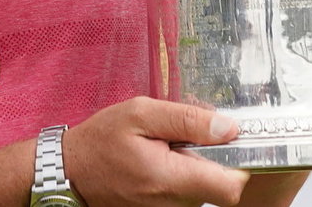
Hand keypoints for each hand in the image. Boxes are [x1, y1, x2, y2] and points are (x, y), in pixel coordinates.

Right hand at [64, 97, 248, 206]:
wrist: (70, 173)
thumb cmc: (101, 142)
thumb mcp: (141, 114)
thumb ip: (188, 120)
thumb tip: (229, 128)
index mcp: (170, 178)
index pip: (231, 188)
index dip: (241, 164)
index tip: (232, 141)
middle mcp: (173, 204)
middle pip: (220, 185)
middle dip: (213, 157)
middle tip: (186, 135)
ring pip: (204, 188)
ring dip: (195, 164)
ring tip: (167, 146)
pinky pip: (187, 192)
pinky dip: (182, 174)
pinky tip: (161, 159)